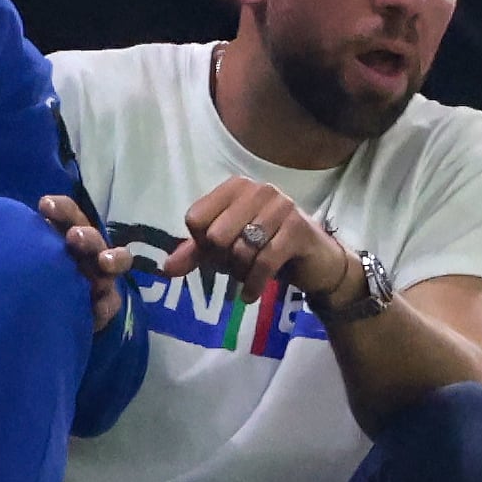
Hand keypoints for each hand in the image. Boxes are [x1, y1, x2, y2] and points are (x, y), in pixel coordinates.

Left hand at [38, 192, 132, 333]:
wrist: (42, 309)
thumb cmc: (34, 272)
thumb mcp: (30, 254)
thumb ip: (26, 242)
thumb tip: (3, 229)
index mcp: (67, 232)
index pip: (67, 213)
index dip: (60, 208)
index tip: (45, 205)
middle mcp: (87, 249)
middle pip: (92, 238)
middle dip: (86, 236)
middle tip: (75, 236)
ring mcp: (101, 274)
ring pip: (116, 261)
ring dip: (112, 259)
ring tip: (105, 262)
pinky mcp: (106, 302)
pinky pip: (111, 301)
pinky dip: (105, 304)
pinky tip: (97, 308)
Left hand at [164, 173, 363, 318]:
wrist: (316, 264)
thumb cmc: (266, 249)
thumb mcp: (227, 249)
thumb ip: (195, 253)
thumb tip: (166, 269)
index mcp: (236, 187)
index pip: (195, 218)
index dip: (200, 244)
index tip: (216, 253)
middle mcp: (259, 190)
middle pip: (215, 235)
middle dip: (221, 261)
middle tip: (234, 267)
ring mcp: (282, 207)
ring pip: (240, 250)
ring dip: (239, 272)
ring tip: (247, 275)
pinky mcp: (299, 230)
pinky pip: (263, 262)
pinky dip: (252, 284)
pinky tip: (249, 294)